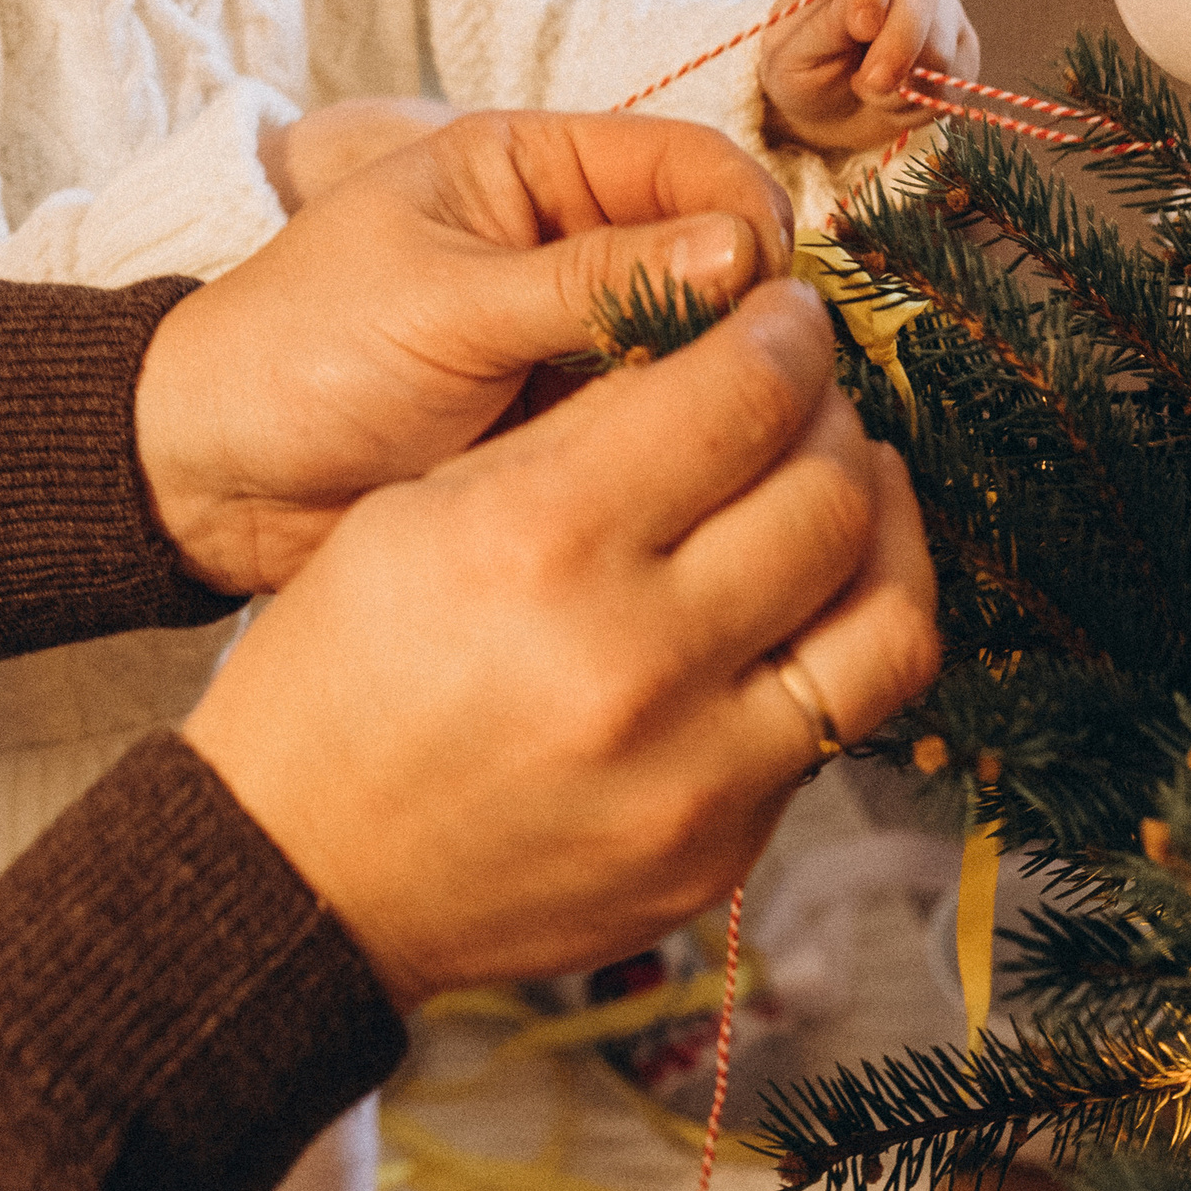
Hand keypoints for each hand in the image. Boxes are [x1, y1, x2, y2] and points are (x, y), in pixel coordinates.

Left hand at [134, 111, 793, 595]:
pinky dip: (695, 446)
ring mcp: (577, 340)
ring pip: (703, 348)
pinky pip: (664, 425)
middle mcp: (570, 243)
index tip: (778, 298)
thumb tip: (745, 253)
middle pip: (714, 256)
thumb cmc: (302, 357)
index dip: (747, 220)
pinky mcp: (574, 428)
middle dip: (757, 313)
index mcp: (531, 169)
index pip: (687, 166)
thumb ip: (592, 280)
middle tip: (794, 387)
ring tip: (765, 442)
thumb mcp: (445, 306)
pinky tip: (723, 485)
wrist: (209, 479)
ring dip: (735, 387)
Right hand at [182, 277, 940, 1002]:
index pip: (743, 396)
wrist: (299, 872)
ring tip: (845, 489)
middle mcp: (634, 658)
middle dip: (836, 418)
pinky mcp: (720, 853)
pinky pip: (839, 726)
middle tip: (810, 396)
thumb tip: (719, 359)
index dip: (789, 335)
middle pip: (831, 495)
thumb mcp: (428, 506)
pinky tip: (793, 605)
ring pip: (891, 620)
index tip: (788, 318)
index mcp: (541, 541)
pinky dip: (833, 642)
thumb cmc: (342, 666)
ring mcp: (692, 774)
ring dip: (881, 531)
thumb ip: (583, 433)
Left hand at [757, 0, 977, 153]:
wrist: (829, 111)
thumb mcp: (790, 52)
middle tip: (869, 85)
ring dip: (902, 85)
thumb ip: (824, 28)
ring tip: (868, 91)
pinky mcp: (962, 50)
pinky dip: (921, 103)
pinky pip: (956, 79)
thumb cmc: (802, 70)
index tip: (860, 27)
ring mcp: (937, 10)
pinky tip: (895, 101)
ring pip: (942, 44)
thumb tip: (869, 20)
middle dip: (897, 47)